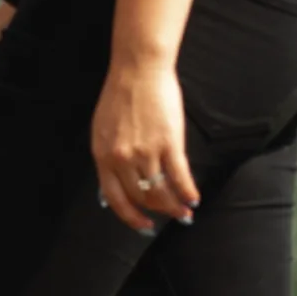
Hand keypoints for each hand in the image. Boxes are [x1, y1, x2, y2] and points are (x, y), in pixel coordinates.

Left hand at [91, 63, 199, 232]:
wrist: (137, 71)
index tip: (142, 224)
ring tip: (184, 212)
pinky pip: (179, 176)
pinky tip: (194, 198)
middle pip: (141, 197)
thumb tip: (114, 184)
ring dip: (175, 206)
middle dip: (157, 211)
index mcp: (103, 156)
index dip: (129, 216)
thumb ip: (108, 157)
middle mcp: (122, 159)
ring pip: (160, 191)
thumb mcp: (102, 131)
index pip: (114, 198)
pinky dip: (188, 191)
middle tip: (169, 216)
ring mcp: (146, 152)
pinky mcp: (169, 143)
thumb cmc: (120, 96)